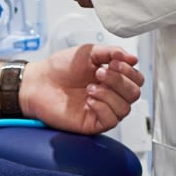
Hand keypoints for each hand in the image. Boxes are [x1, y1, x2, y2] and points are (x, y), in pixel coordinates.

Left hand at [19, 44, 144, 134]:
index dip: (129, 71)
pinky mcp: (93, 123)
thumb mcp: (88, 53)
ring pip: (125, 108)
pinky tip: (89, 99)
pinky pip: (111, 120)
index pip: (136, 80)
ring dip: (109, 94)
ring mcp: (102, 110)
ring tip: (90, 87)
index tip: (113, 62)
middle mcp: (110, 95)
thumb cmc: (60, 68)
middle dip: (119, 81)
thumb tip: (133, 58)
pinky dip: (103, 107)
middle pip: (134, 94)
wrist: (38, 82)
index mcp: (112, 78)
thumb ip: (111, 52)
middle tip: (99, 73)